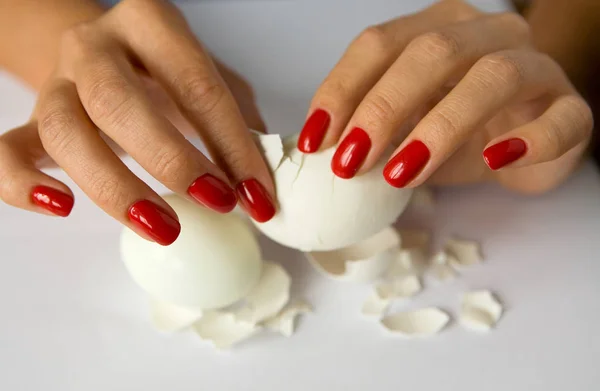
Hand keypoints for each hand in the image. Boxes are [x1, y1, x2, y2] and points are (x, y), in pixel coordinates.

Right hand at [0, 0, 274, 245]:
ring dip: (115, 186)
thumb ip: (240, 124)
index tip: (258, 196)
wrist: (107, 59)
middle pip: (118, 101)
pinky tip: (60, 208)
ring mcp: (57, 82)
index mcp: (151, 24)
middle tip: (216, 203)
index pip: (196, 84)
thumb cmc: (169, 74)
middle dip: (172, 159)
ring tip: (163, 227)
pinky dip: (21, 183)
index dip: (232, 145)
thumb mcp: (213, 83)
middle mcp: (95, 46)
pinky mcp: (31, 121)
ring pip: (66, 131)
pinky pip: (6, 151)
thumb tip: (263, 183)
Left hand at [298, 0, 592, 193]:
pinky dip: (528, 140)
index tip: (314, 139)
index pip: (380, 44)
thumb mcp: (402, 129)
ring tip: (402, 174)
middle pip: (432, 52)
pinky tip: (495, 161)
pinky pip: (559, 119)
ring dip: (441, 126)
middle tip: (350, 161)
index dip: (342, 89)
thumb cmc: (455, 133)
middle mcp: (486, 35)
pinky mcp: (570, 109)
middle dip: (383, 107)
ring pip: (493, 76)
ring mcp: (535, 68)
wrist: (523, 145)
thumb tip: (318, 150)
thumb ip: (369, 130)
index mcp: (437, 29)